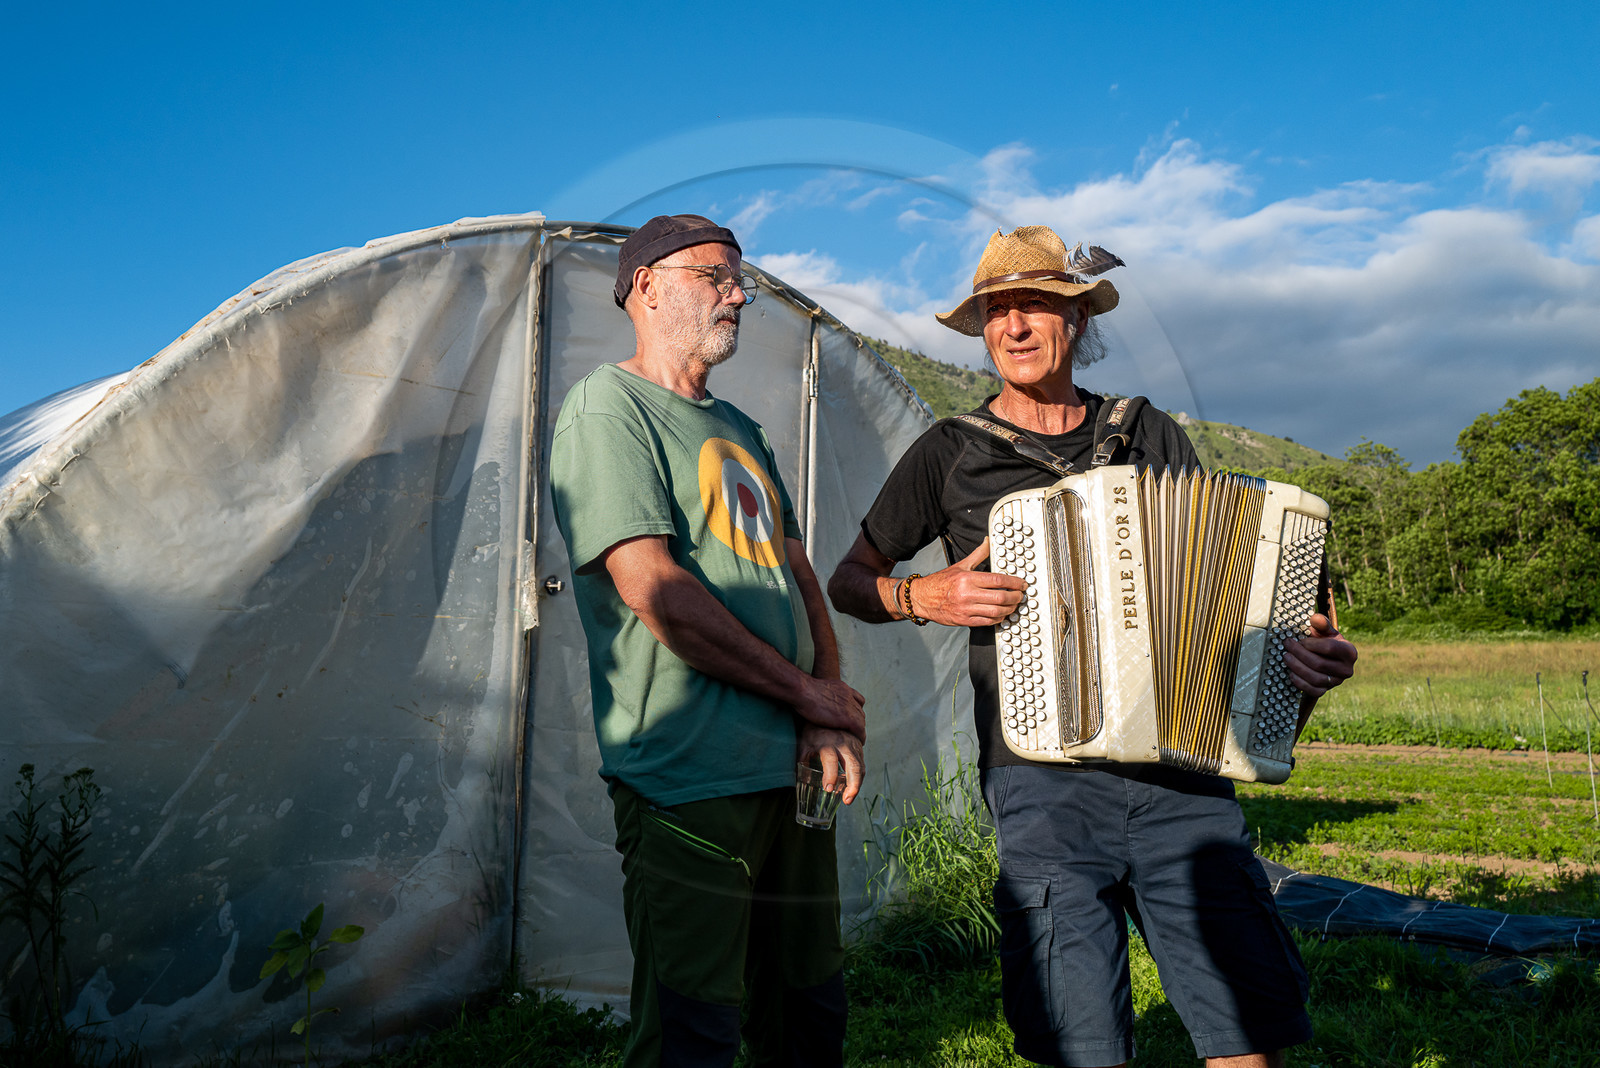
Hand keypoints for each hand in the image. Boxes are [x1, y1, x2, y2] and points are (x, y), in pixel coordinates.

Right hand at [794, 676, 866, 740]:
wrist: (803, 690)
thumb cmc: (803, 690)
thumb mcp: (816, 688)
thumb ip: (821, 694)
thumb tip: (813, 698)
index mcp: (842, 688)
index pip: (857, 698)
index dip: (856, 708)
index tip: (852, 716)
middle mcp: (849, 696)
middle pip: (860, 711)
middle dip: (858, 720)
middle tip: (854, 730)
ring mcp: (850, 707)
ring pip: (861, 721)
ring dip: (859, 729)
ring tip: (856, 738)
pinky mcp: (848, 718)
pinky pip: (860, 730)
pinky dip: (861, 736)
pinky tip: (860, 742)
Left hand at [798, 726, 864, 804]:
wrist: (829, 713)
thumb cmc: (813, 731)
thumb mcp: (804, 744)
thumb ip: (802, 761)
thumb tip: (796, 780)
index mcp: (827, 742)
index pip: (830, 760)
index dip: (830, 776)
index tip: (828, 790)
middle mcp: (843, 743)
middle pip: (853, 766)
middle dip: (853, 786)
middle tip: (846, 801)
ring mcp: (853, 745)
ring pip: (860, 767)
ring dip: (857, 785)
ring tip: (848, 799)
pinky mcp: (859, 747)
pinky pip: (861, 765)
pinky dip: (858, 778)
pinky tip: (851, 788)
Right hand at [908, 539, 1026, 626]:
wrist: (922, 598)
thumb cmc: (941, 582)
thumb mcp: (960, 565)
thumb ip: (978, 554)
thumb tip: (988, 542)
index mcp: (968, 578)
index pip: (998, 580)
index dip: (1014, 582)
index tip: (1021, 584)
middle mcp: (967, 594)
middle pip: (1000, 597)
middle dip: (1015, 597)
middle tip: (1020, 595)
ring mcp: (966, 609)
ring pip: (996, 611)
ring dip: (1009, 609)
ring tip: (1013, 605)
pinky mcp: (964, 620)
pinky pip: (987, 622)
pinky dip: (998, 619)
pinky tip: (1002, 614)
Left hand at [1284, 613, 1357, 697]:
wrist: (1327, 659)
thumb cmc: (1326, 642)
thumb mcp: (1326, 631)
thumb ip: (1322, 623)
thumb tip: (1314, 618)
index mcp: (1349, 652)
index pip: (1330, 648)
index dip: (1312, 644)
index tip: (1299, 640)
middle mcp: (1347, 669)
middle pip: (1320, 664)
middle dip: (1300, 654)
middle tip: (1287, 646)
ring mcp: (1337, 682)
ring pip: (1315, 678)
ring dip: (1297, 667)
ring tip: (1286, 657)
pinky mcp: (1326, 691)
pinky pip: (1313, 690)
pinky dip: (1300, 682)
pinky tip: (1291, 673)